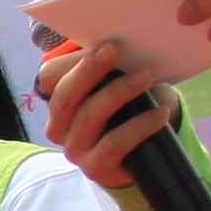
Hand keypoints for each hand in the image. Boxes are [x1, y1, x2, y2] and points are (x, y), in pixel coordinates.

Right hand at [38, 37, 173, 195]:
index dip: (77, 61)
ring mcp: (74, 150)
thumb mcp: (118, 85)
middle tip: (117, 50)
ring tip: (147, 77)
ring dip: (120, 92)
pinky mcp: (95, 169)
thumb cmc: (131, 112)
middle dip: (89, 70)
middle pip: (65, 96)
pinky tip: (160, 115)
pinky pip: (114, 143)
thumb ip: (108, 66)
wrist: (148, 155)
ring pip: (90, 116)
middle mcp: (58, 128)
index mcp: (58, 103)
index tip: (107, 44)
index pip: (51, 78)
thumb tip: (112, 42)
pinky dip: (139, 126)